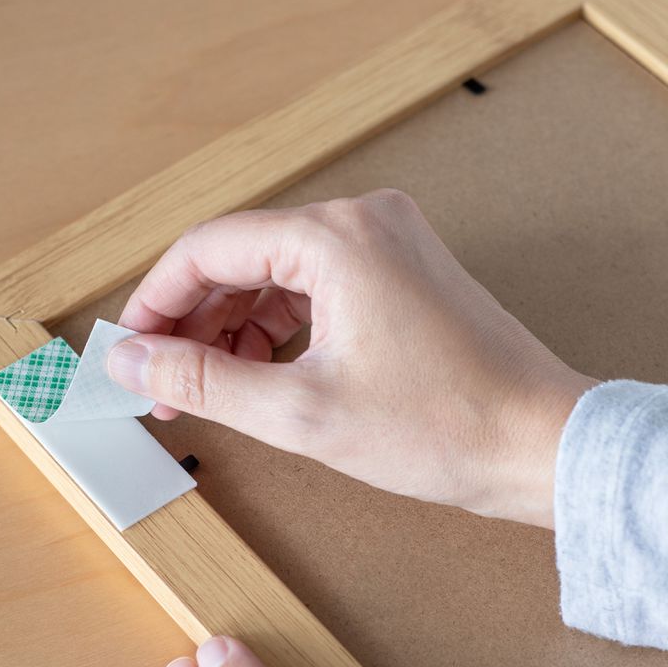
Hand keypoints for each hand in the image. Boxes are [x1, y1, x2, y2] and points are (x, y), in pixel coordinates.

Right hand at [108, 189, 594, 526]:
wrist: (540, 445)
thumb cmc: (445, 427)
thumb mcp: (299, 413)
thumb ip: (201, 380)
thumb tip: (130, 360)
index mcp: (337, 236)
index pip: (207, 249)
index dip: (154, 304)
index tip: (127, 353)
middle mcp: (364, 221)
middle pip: (240, 256)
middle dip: (194, 322)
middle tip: (163, 385)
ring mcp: (389, 243)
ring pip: (277, 273)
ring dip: (234, 329)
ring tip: (209, 390)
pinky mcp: (405, 273)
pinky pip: (317, 286)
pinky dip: (280, 328)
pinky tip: (261, 376)